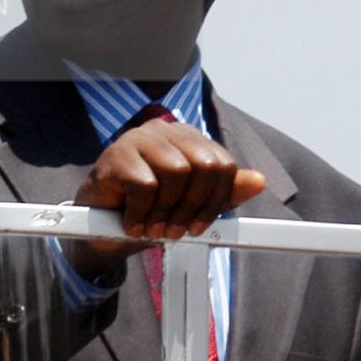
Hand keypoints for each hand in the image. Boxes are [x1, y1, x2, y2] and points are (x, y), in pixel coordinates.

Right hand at [65, 121, 267, 274]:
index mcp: (190, 140)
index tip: (201, 226)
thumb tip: (259, 181)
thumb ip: (224, 193)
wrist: (101, 225)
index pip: (223, 165)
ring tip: (152, 227)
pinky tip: (133, 223)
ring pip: (177, 173)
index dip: (216, 201)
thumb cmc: (150, 209)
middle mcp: (166, 131)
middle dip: (192, 206)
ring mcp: (139, 138)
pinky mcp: (116, 154)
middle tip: (175, 229)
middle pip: (204, 167)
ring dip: (165, 212)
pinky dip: (141, 213)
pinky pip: (145, 185)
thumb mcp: (193, 204)